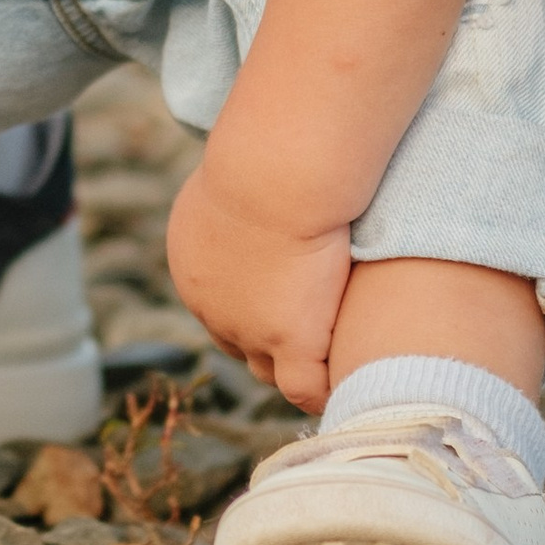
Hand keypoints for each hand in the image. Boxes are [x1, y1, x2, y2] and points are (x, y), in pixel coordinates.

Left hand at [165, 158, 347, 416]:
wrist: (274, 176)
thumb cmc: (265, 155)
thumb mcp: (238, 166)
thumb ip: (244, 183)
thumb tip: (259, 167)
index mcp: (192, 264)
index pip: (220, 304)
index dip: (253, 305)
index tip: (287, 297)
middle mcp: (209, 305)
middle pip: (237, 341)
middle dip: (267, 341)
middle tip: (311, 333)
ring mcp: (247, 328)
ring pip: (267, 370)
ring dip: (294, 367)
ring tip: (332, 366)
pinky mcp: (289, 341)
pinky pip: (305, 388)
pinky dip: (325, 390)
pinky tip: (352, 381)